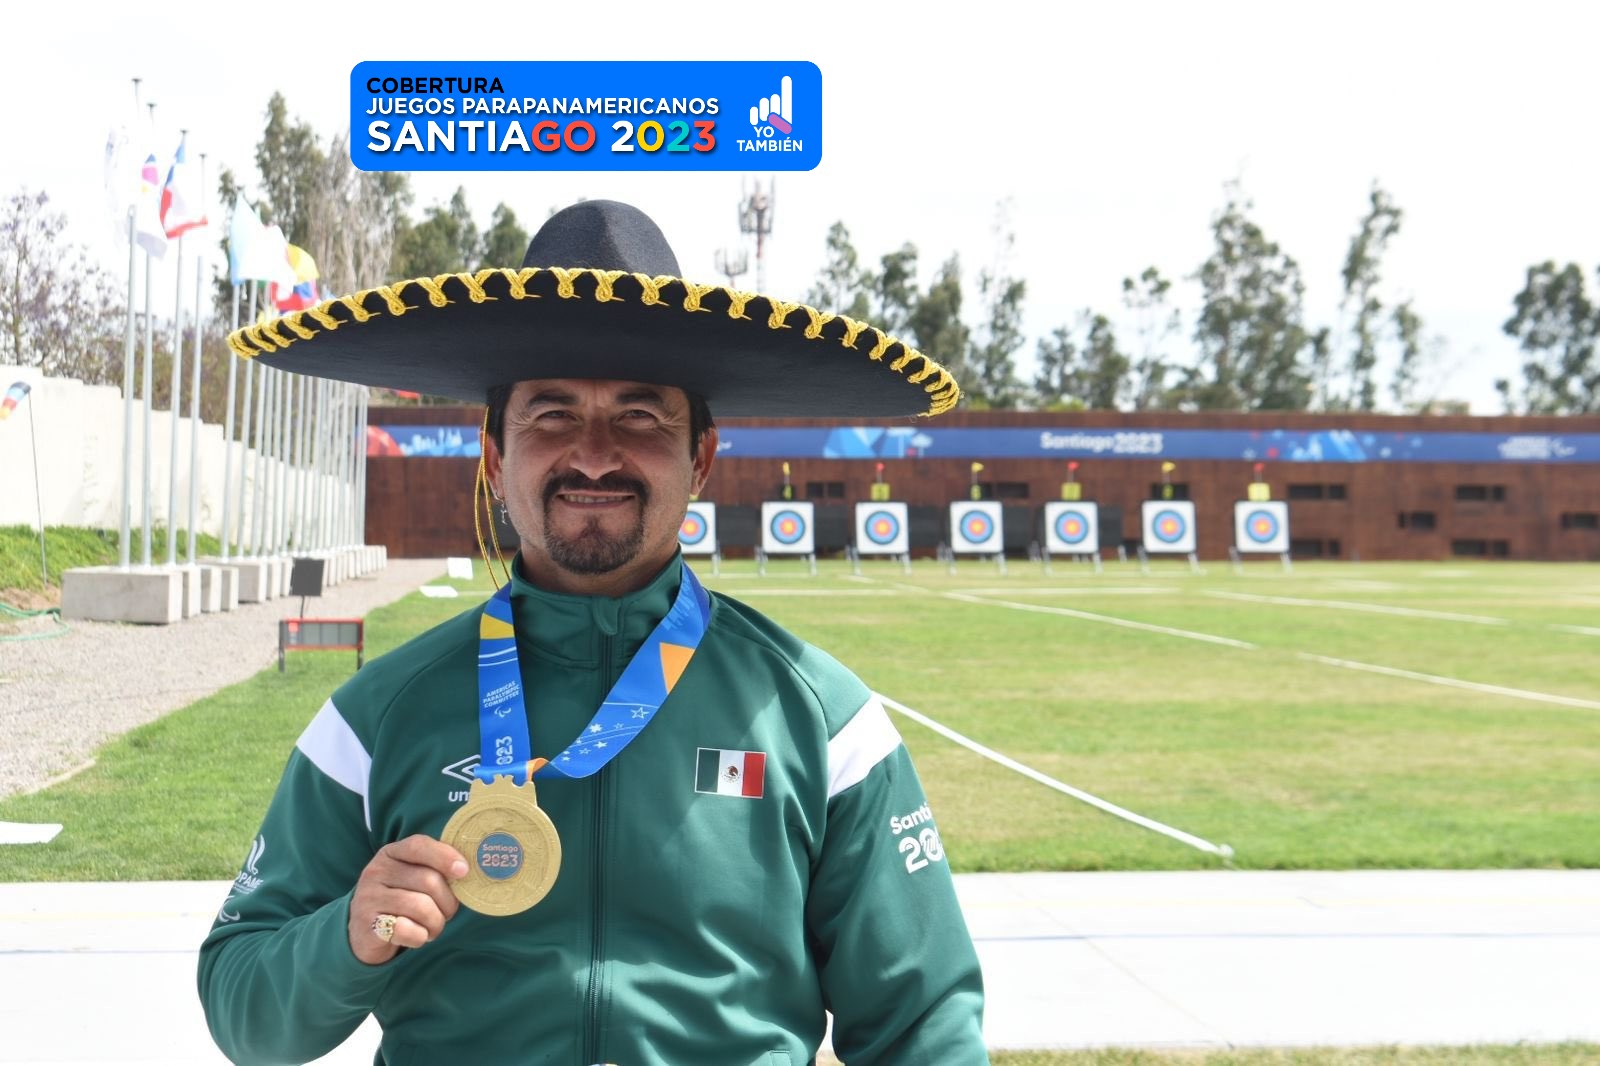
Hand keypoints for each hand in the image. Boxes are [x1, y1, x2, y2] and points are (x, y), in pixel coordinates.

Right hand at [348, 835, 468, 964]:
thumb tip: (465, 870)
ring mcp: (368, 897)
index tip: (464, 871)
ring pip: (422, 907)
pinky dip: (420, 937)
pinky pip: (407, 930)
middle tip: (447, 913)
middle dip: (448, 902)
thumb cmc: (401, 900)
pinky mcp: (367, 924)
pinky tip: (416, 936)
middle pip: (428, 881)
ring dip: (436, 923)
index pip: (419, 846)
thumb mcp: (413, 877)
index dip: (445, 857)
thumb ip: (435, 869)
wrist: (364, 933)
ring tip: (433, 927)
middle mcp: (376, 871)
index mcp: (391, 853)